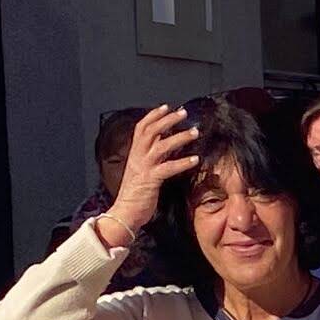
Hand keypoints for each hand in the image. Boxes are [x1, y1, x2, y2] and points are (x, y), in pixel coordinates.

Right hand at [94, 107, 200, 249]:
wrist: (124, 213)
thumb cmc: (135, 195)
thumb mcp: (141, 172)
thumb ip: (151, 159)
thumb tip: (165, 149)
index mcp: (134, 154)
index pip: (141, 128)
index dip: (153, 115)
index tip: (166, 106)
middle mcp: (137, 157)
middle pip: (151, 130)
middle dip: (168, 119)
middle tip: (183, 113)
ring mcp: (143, 167)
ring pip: (161, 145)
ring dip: (179, 137)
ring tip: (195, 132)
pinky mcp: (150, 180)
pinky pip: (168, 167)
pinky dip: (183, 162)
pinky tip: (195, 159)